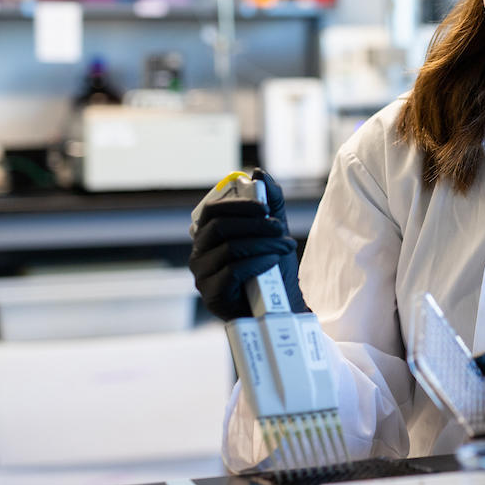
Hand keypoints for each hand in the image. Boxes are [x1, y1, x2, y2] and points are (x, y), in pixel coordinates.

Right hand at [188, 168, 308, 319]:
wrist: (280, 310)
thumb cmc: (272, 270)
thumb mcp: (274, 232)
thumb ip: (269, 203)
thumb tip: (259, 174)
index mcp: (208, 237)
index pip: (212, 211)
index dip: (238, 204)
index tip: (265, 207)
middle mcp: (199, 255)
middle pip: (220, 227)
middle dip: (255, 224)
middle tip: (280, 228)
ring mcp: (202, 277)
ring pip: (230, 248)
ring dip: (263, 244)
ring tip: (286, 246)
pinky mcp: (212, 296)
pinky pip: (233, 271)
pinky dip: (257, 261)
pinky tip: (273, 261)